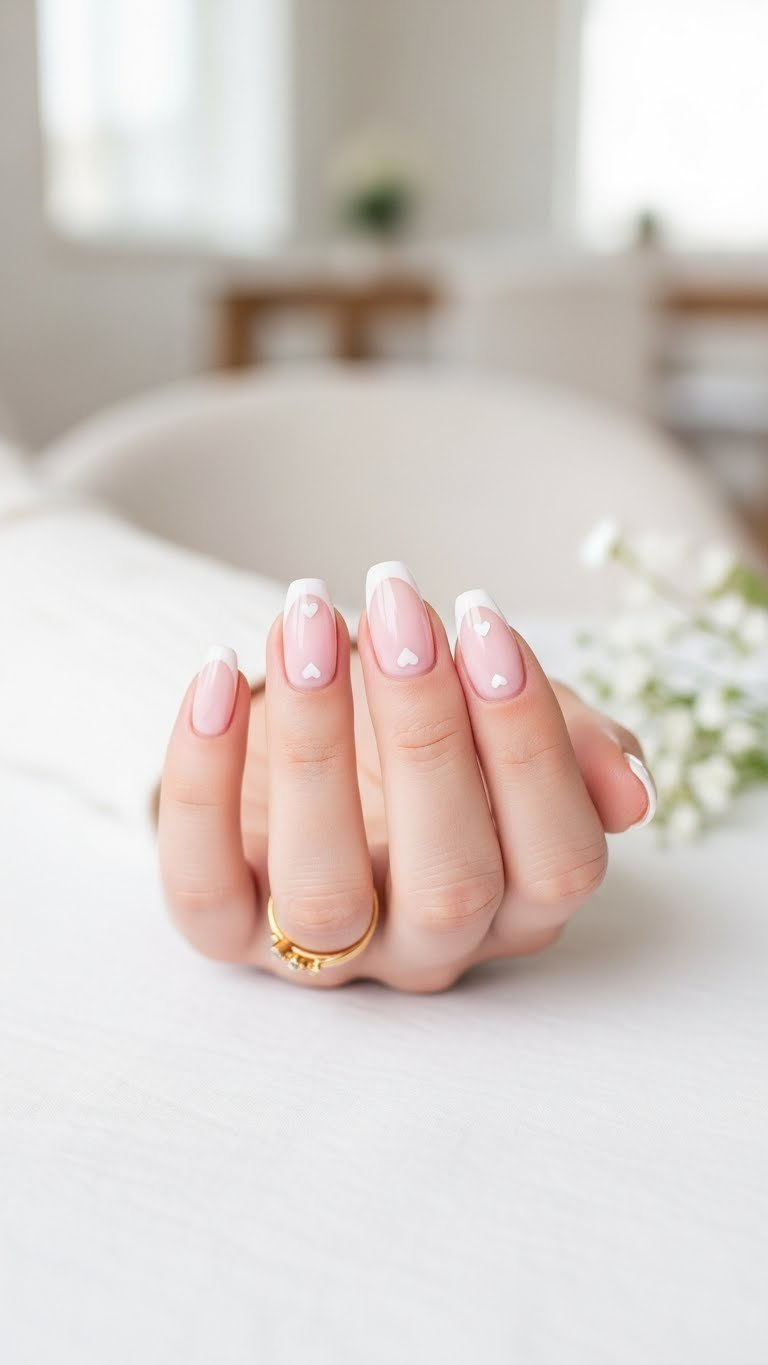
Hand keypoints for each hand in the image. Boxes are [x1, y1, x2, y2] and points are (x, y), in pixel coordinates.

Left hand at [158, 566, 655, 991]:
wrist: (304, 751)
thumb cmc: (420, 737)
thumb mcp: (503, 724)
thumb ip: (573, 746)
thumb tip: (631, 790)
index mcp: (519, 902)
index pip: (558, 856)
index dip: (530, 740)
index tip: (484, 621)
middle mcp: (431, 945)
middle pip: (451, 881)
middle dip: (428, 731)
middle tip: (401, 607)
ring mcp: (323, 953)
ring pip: (325, 894)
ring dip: (316, 742)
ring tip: (307, 620)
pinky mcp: (222, 933)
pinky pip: (200, 886)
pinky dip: (202, 775)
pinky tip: (219, 671)